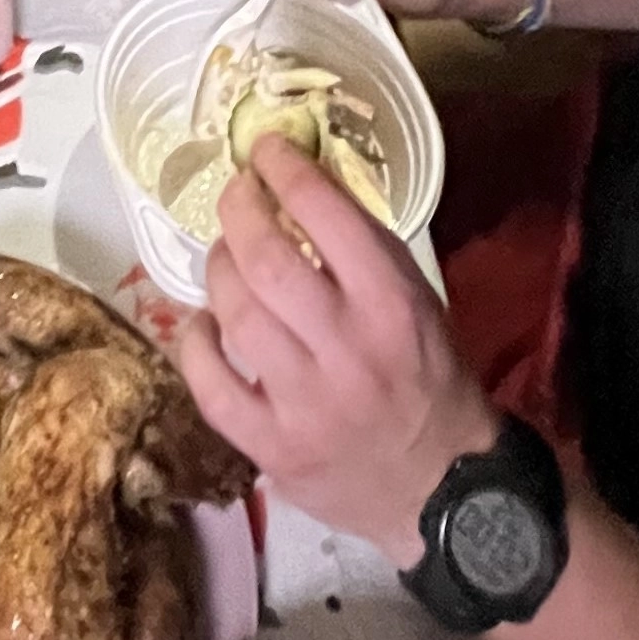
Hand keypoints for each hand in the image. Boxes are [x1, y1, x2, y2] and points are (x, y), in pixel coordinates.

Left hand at [179, 137, 501, 567]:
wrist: (442, 489)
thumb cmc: (429, 379)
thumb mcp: (417, 300)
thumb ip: (363, 249)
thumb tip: (298, 185)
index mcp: (392, 306)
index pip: (328, 217)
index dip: (286, 171)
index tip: (266, 150)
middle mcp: (347, 350)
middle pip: (267, 261)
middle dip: (239, 211)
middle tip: (236, 195)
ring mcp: (306, 404)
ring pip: (236, 316)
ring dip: (218, 271)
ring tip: (225, 257)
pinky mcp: (274, 449)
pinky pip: (211, 387)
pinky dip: (196, 344)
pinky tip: (206, 323)